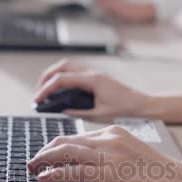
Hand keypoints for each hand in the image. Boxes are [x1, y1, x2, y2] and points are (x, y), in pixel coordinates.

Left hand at [27, 126, 181, 181]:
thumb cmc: (161, 174)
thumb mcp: (131, 156)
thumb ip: (110, 157)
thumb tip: (90, 168)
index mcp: (114, 132)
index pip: (77, 137)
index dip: (57, 146)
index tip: (46, 155)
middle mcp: (108, 139)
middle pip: (66, 140)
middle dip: (45, 151)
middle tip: (34, 161)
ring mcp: (108, 155)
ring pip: (65, 151)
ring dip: (44, 160)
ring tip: (33, 168)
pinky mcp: (108, 173)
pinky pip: (73, 171)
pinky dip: (54, 174)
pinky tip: (44, 178)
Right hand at [34, 59, 150, 117]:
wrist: (143, 106)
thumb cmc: (126, 110)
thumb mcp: (99, 115)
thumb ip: (78, 112)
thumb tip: (62, 110)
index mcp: (92, 80)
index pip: (62, 80)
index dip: (46, 89)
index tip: (37, 100)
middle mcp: (92, 73)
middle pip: (62, 67)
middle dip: (46, 78)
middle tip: (38, 93)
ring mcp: (94, 74)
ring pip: (68, 67)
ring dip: (54, 76)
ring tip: (46, 91)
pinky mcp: (97, 79)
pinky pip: (75, 74)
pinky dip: (64, 79)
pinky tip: (61, 92)